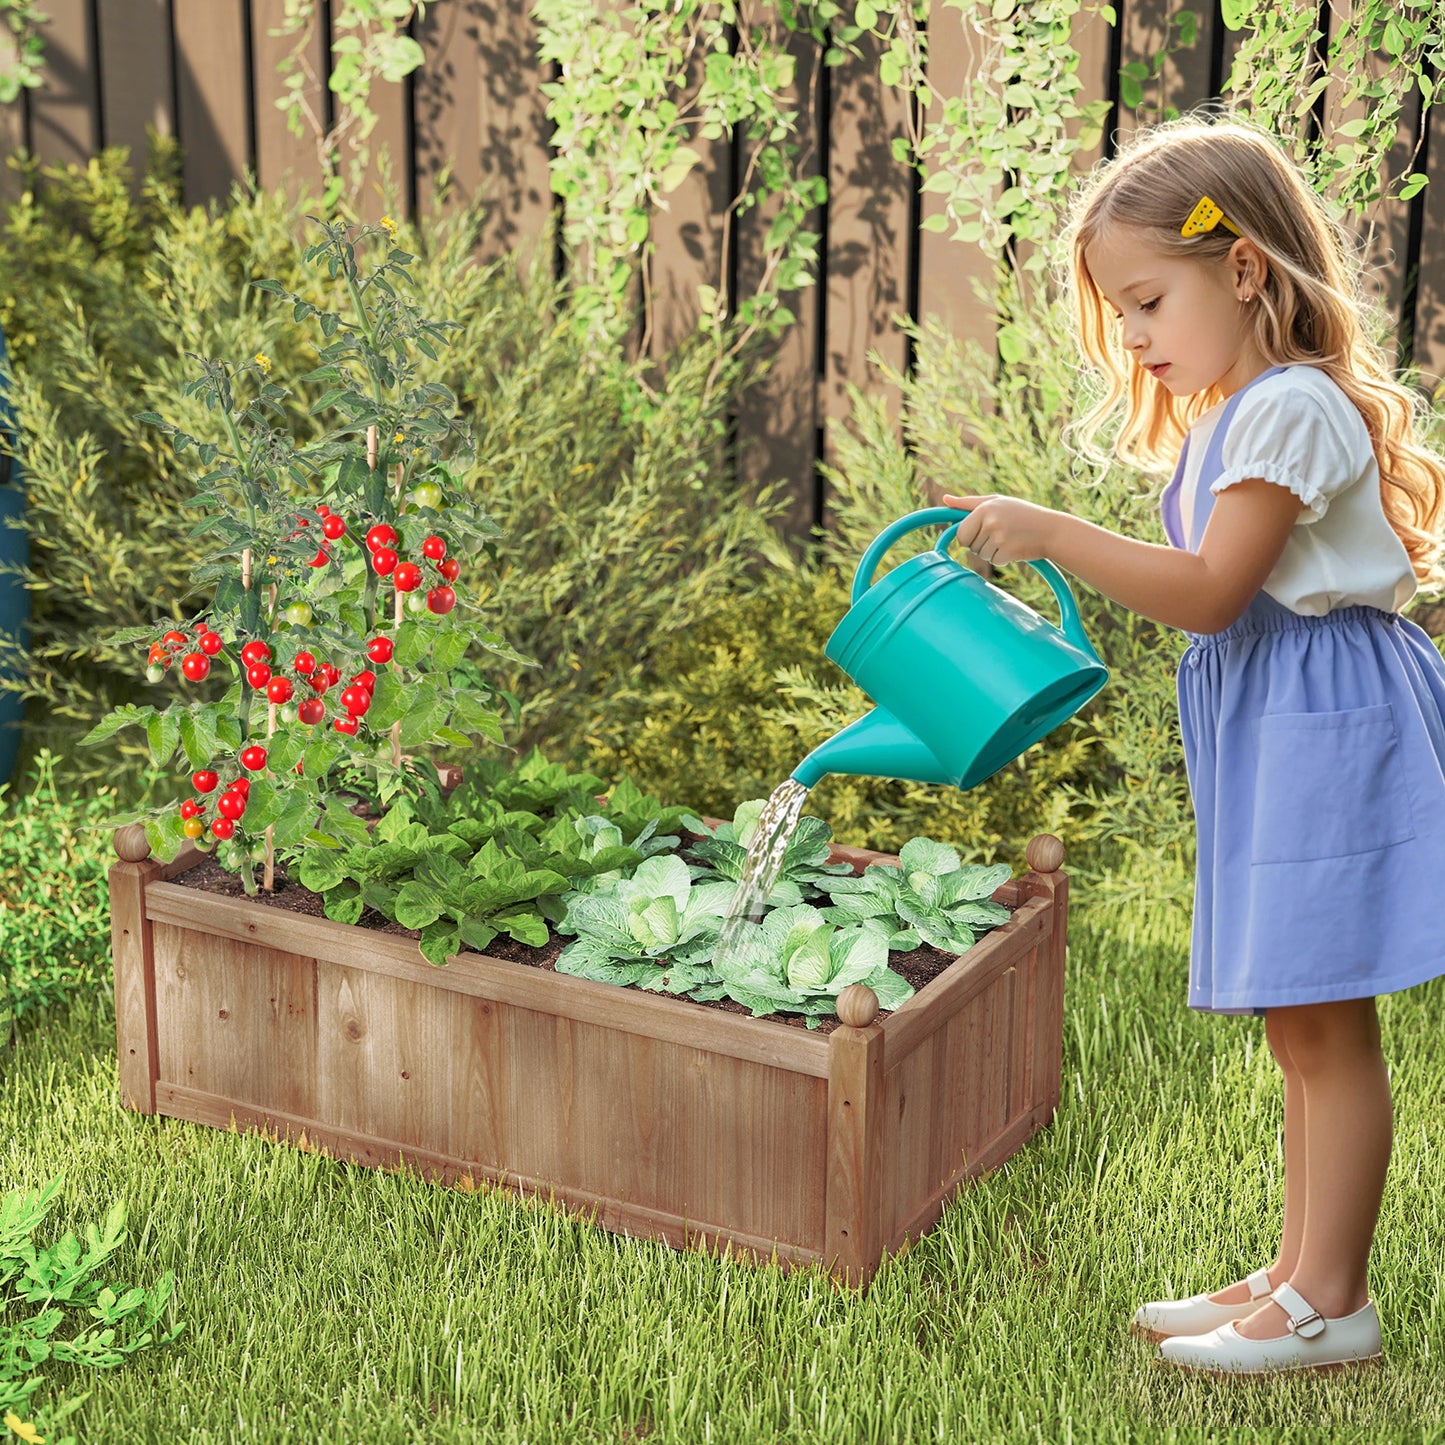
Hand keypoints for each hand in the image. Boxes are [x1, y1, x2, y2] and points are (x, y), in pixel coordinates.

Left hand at [939, 493, 1062, 566]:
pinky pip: (994, 562)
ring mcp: (999, 538)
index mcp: (984, 508)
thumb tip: (945, 499)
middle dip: (980, 544)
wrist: (1051, 529)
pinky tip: (1015, 548)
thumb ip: (968, 503)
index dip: (968, 536)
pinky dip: (1003, 559)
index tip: (980, 532)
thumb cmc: (1021, 514)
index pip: (960, 533)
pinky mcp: (1007, 552)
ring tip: (1010, 539)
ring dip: (993, 552)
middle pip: (969, 546)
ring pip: (981, 555)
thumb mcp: (996, 502)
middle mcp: (990, 522)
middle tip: (999, 535)